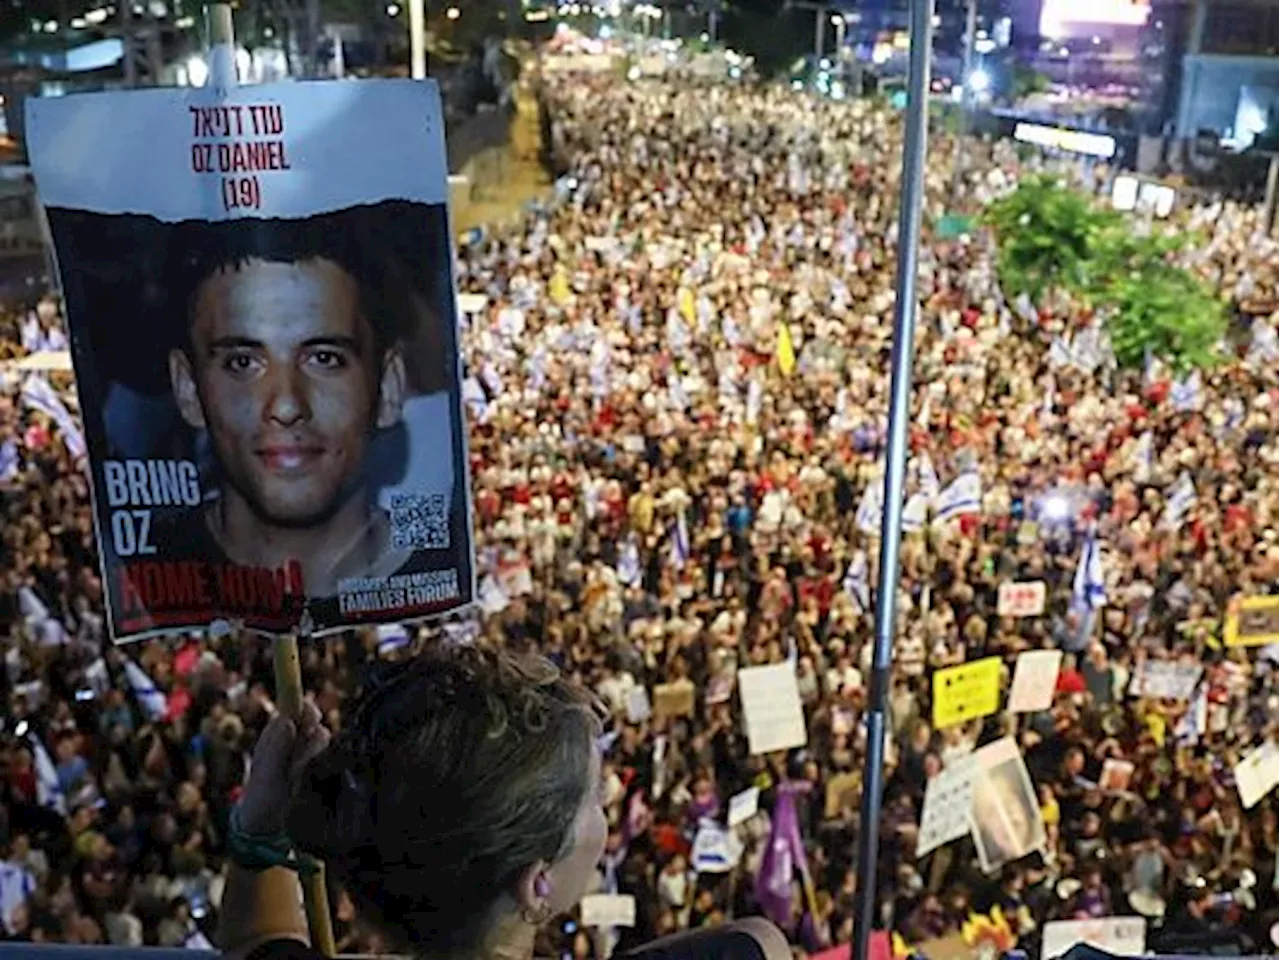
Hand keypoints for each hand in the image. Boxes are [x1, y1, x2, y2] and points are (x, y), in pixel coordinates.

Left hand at [238, 701, 329, 836]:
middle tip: (311, 738)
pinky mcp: (303, 757)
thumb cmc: (261, 795)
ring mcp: (294, 746)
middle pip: (305, 715)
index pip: (289, 709)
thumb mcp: (269, 772)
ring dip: (314, 743)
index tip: (312, 715)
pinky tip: (301, 769)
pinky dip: (314, 753)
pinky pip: (316, 745)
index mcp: (271, 734)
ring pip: (314, 730)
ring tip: (299, 765)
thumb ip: (278, 747)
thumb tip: (287, 719)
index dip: (301, 707)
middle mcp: (283, 736)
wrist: (264, 818)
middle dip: (312, 724)